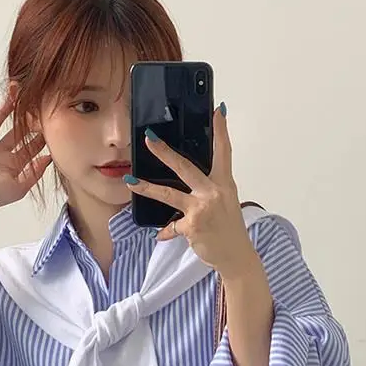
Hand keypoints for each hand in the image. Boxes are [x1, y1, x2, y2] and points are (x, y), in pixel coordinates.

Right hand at [0, 98, 51, 211]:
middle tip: (36, 103)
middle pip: (15, 131)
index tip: (50, 120)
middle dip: (25, 118)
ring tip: (14, 94)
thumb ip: (34, 173)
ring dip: (4, 110)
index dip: (40, 133)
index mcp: (12, 164)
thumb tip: (49, 157)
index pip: (30, 145)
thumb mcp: (18, 188)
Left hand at [124, 103, 255, 278]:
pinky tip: (161, 234)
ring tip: (130, 181)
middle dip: (164, 152)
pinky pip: (171, 226)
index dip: (221, 130)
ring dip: (147, 187)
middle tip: (149, 139)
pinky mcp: (192, 226)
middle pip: (185, 167)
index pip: (224, 152)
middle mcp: (213, 192)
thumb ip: (208, 189)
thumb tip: (189, 182)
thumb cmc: (229, 229)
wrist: (235, 256)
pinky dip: (165, 231)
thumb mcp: (226, 202)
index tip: (219, 110)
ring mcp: (202, 209)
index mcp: (224, 183)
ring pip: (168, 194)